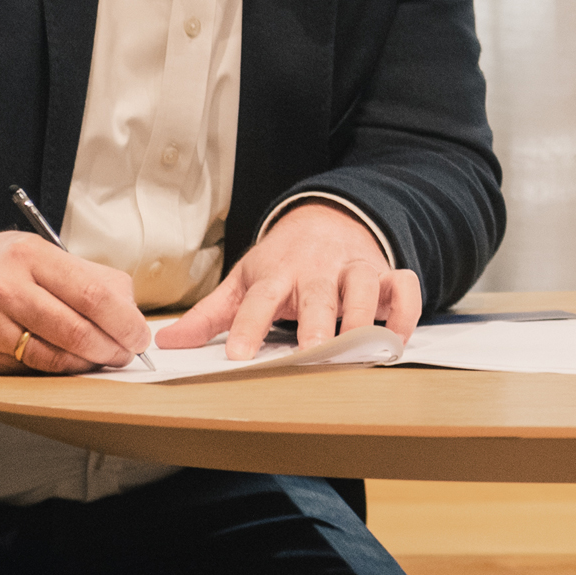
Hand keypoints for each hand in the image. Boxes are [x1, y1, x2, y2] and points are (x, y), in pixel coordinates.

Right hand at [0, 232, 150, 373]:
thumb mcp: (40, 253)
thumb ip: (88, 276)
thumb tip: (129, 309)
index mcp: (30, 255)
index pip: (92, 293)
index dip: (124, 321)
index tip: (140, 335)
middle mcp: (5, 288)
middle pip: (76, 330)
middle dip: (112, 348)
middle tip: (127, 354)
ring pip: (53, 358)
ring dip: (87, 364)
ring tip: (102, 359)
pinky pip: (28, 371)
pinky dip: (56, 371)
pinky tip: (67, 364)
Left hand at [153, 202, 421, 360]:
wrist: (327, 218)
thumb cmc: (283, 261)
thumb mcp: (244, 280)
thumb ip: (211, 315)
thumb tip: (168, 344)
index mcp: (277, 272)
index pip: (259, 300)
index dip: (248, 327)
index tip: (237, 356)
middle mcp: (318, 269)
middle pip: (318, 293)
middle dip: (317, 322)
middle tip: (311, 351)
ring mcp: (355, 268)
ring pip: (365, 286)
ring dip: (364, 315)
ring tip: (359, 347)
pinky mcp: (387, 273)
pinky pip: (405, 287)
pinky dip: (407, 310)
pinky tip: (398, 338)